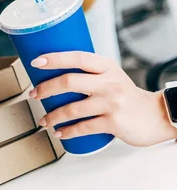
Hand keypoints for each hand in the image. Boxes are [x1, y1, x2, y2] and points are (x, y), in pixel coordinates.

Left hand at [29, 52, 176, 146]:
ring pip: (72, 108)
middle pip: (69, 81)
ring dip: (53, 115)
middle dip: (46, 88)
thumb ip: (90, 72)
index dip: (54, 58)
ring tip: (44, 119)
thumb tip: (56, 71)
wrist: (155, 115)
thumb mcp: (112, 75)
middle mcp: (109, 82)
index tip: (36, 62)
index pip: (76, 57)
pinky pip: (83, 127)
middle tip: (34, 94)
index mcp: (106, 66)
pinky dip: (67, 131)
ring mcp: (111, 102)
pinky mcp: (113, 122)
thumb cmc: (127, 95)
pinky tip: (59, 132)